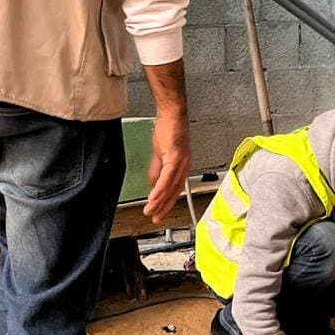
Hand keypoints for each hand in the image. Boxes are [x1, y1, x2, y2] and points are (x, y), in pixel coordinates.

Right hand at [144, 106, 190, 222]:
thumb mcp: (160, 154)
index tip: (159, 213)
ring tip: (150, 210)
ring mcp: (180, 163)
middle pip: (174, 192)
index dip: (167, 203)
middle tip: (155, 218)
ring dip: (159, 201)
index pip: (175, 190)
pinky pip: (167, 177)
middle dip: (164, 207)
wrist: (172, 115)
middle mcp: (183, 167)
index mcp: (181, 167)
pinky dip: (160, 189)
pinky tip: (153, 196)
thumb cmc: (169, 130)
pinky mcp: (174, 157)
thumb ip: (156, 169)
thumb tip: (153, 183)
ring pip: (170, 187)